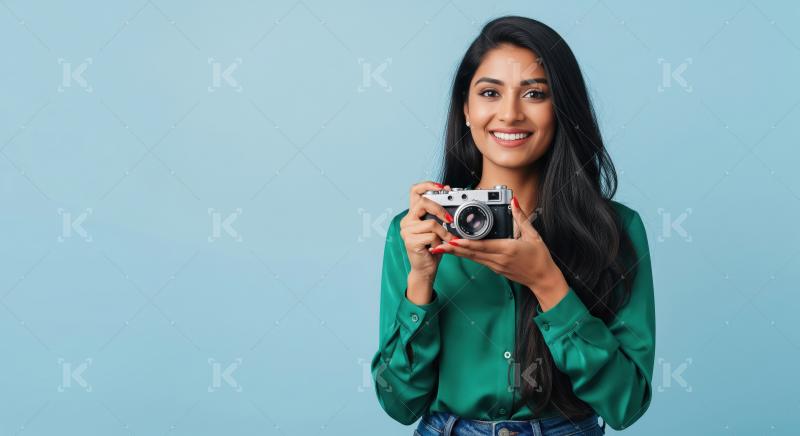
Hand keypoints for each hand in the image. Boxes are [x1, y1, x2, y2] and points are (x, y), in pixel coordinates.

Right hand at [399, 181, 456, 281]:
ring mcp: (407, 231)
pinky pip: (432, 236)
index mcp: (413, 214)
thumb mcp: (439, 227)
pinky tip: (437, 248)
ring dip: (444, 233)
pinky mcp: (410, 241)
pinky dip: (439, 242)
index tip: (443, 187)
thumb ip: (441, 211)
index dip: (428, 185)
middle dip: (440, 209)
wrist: (425, 269)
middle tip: (450, 219)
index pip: (415, 191)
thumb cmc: (433, 247)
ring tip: (446, 240)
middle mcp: (407, 220)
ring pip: (432, 223)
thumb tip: (449, 190)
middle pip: (424, 203)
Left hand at [428, 196, 568, 305]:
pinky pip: (477, 260)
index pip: (483, 245)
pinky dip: (466, 255)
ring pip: (472, 258)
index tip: (453, 239)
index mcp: (507, 249)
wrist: (543, 279)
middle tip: (438, 244)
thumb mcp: (533, 234)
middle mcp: (498, 259)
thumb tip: (513, 201)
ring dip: (456, 253)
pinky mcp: (495, 268)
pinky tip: (456, 252)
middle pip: (472, 253)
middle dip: (453, 249)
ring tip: (441, 248)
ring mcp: (495, 265)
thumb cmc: (540, 258)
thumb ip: (521, 217)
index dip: (466, 243)